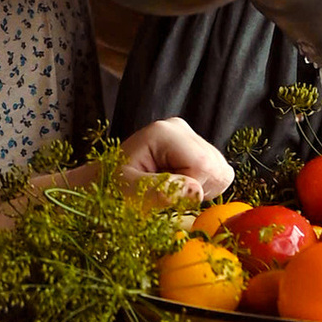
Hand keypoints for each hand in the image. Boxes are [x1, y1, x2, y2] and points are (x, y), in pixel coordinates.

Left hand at [116, 117, 235, 198]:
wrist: (100, 184)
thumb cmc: (110, 189)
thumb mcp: (128, 192)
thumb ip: (160, 191)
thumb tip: (196, 191)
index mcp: (165, 133)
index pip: (204, 165)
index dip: (191, 189)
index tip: (163, 193)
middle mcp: (180, 128)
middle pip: (216, 167)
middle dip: (196, 188)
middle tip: (165, 192)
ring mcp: (188, 136)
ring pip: (220, 171)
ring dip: (199, 188)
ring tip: (167, 187)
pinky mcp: (193, 147)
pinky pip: (217, 173)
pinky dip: (201, 186)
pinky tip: (176, 184)